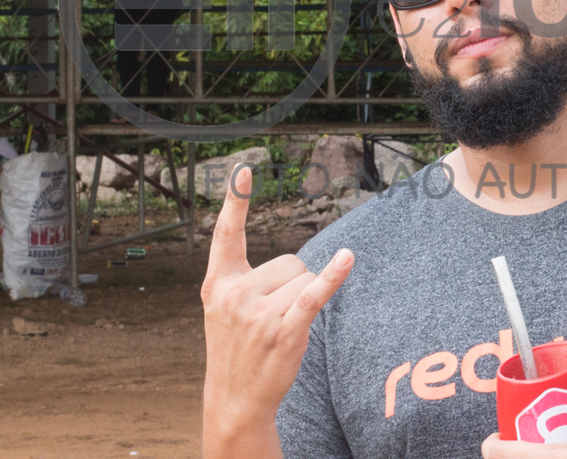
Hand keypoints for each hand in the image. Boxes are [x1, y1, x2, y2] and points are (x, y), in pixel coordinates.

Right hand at [201, 166, 353, 451]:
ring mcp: (259, 313)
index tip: (243, 169)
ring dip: (304, 300)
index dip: (236, 201)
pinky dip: (333, 277)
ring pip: (305, 278)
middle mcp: (236, 294)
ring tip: (282, 328)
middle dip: (292, 285)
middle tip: (273, 318)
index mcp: (218, 284)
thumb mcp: (223, 311)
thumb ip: (242, 280)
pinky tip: (347, 259)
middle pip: (290, 260)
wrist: (235, 398)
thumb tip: (289, 261)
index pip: (226, 235)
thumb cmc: (236, 349)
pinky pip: (314, 293)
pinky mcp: (285, 329)